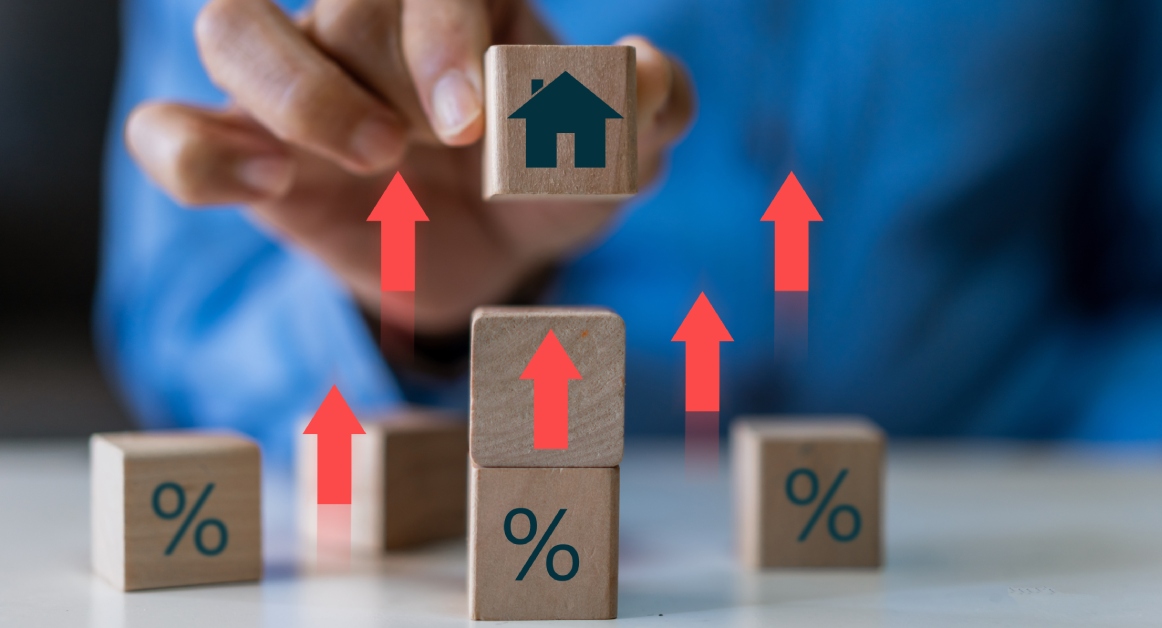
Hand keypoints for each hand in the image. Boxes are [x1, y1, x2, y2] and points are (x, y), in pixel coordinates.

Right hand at [124, 0, 693, 342]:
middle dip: (381, 68)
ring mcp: (299, 87)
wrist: (501, 255)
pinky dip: (194, 151)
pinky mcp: (249, 156)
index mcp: (462, 0)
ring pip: (230, 28)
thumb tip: (644, 76)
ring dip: (292, 91)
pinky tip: (265, 181)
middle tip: (430, 144)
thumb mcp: (617, 156)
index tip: (475, 118)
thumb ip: (645, 110)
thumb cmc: (556, 180)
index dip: (439, 28)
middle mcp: (369, 26)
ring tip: (370, 157)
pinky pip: (167, 132)